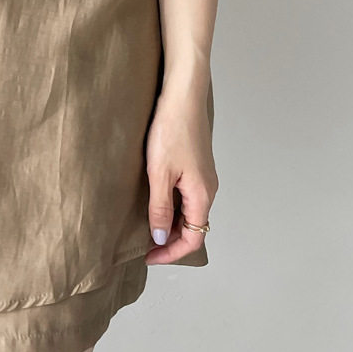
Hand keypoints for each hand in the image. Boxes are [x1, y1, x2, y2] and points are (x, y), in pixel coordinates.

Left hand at [143, 87, 218, 264]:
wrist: (183, 95)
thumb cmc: (172, 130)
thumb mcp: (159, 173)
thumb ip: (160, 208)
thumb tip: (161, 237)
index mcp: (202, 194)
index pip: (193, 238)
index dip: (172, 252)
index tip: (149, 257)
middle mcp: (207, 188)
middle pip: (193, 227)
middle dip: (170, 240)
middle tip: (145, 245)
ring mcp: (203, 176)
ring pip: (189, 210)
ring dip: (170, 222)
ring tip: (146, 225)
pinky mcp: (195, 164)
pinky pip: (186, 195)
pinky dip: (172, 205)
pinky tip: (154, 199)